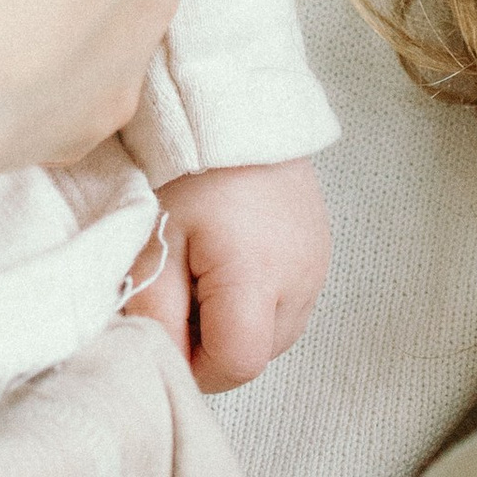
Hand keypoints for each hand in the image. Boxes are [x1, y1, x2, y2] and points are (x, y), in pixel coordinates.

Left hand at [127, 159, 330, 389]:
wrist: (238, 110)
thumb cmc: (190, 172)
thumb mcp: (158, 241)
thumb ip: (156, 311)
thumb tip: (161, 360)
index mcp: (258, 276)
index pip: (237, 365)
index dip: (196, 362)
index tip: (169, 327)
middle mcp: (301, 282)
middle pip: (256, 355)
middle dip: (212, 342)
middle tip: (182, 290)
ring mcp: (317, 271)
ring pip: (272, 335)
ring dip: (236, 323)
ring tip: (207, 271)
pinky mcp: (321, 258)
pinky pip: (287, 307)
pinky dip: (257, 301)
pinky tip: (232, 260)